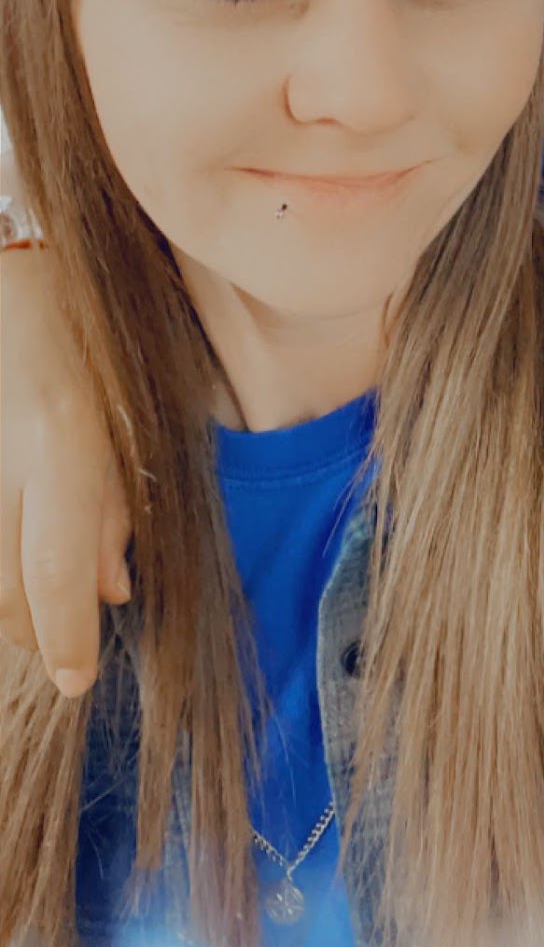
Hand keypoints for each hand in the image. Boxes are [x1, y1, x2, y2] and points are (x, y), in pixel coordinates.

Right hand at [0, 247, 130, 693]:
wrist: (12, 269)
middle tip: (60, 639)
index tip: (74, 678)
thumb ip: (117, 505)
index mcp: (65, 439)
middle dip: (32, 630)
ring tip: (37, 598)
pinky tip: (16, 560)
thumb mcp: (128, 415)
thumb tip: (112, 590)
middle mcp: (3, 452)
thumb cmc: (89, 334)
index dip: (64, 637)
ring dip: (4, 601)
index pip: (54, 571)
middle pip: (0, 589)